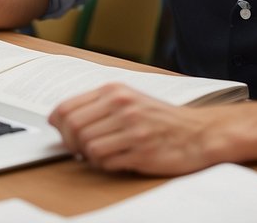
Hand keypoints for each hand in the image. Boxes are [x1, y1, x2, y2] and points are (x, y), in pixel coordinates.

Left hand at [49, 83, 217, 175]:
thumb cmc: (160, 119)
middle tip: (79, 149)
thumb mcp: (129, 100)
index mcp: (115, 90)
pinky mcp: (141, 151)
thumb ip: (98, 105)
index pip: (68, 107)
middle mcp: (122, 105)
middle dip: (71, 143)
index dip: (59, 125)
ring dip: (89, 156)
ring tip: (102, 154)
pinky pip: (106, 162)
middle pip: (73, 127)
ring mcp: (132, 128)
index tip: (62, 133)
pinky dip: (105, 165)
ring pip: (87, 146)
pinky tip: (115, 160)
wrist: (197, 133)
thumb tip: (61, 119)